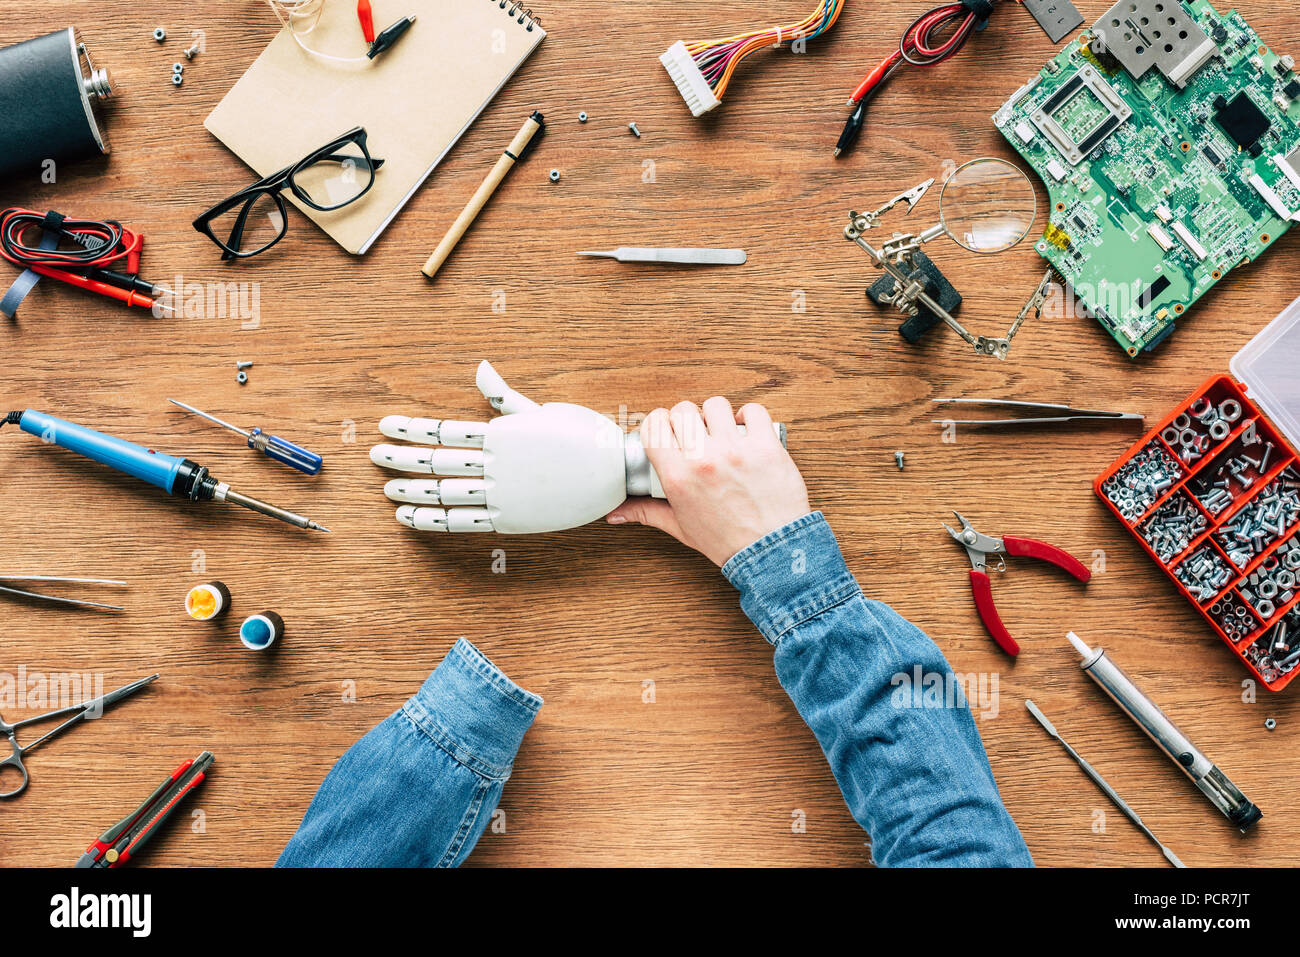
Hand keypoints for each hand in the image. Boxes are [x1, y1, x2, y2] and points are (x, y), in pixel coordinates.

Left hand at [369, 361, 629, 533]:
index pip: (443, 429)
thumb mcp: (542, 410)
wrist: (615, 471)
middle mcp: (496, 464)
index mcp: (502, 433)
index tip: (385, 424)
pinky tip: (410, 517)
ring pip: (445, 492)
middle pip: (437, 460)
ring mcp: (502, 493)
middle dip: (401, 457)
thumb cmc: (584, 435)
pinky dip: (432, 520)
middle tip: (373, 454)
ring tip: (388, 489)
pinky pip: (462, 522)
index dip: (411, 427)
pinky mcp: (511, 518)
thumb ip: (504, 397)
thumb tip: (481, 368)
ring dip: (412, 490)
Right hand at [605, 398, 810, 566]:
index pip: (654, 425)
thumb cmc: (727, 541)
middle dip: (686, 419)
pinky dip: (749, 415)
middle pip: (683, 410)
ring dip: (716, 415)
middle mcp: (704, 459)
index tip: (666, 429)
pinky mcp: (766, 446)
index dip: (658, 423)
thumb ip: (647, 513)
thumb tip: (617, 514)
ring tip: (721, 431)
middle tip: (694, 434)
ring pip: (716, 405)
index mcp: (678, 477)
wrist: (771, 551)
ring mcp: (736, 450)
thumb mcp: (681, 527)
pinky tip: (745, 429)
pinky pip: (753, 411)